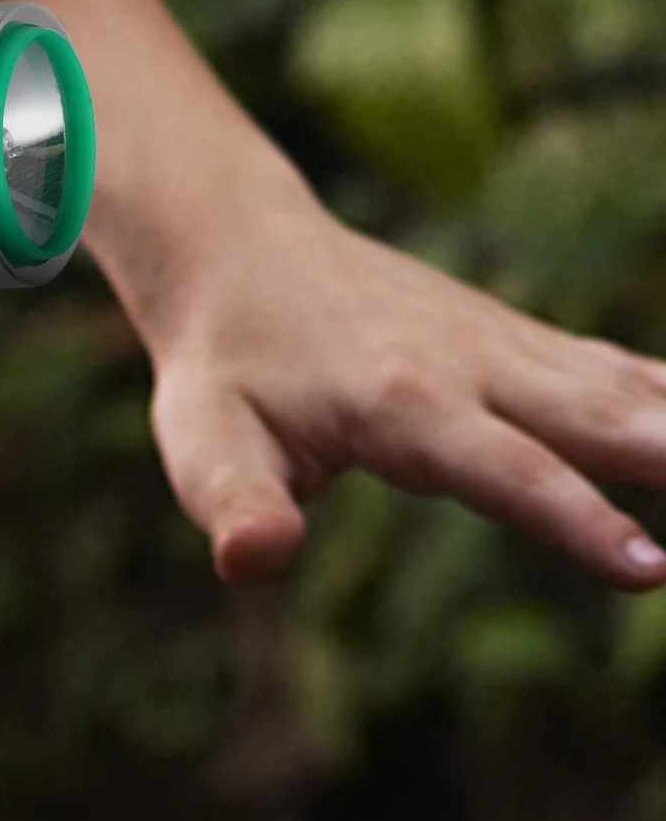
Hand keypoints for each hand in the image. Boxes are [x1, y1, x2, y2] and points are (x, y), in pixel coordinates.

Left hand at [117, 178, 665, 591]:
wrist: (241, 253)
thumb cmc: (222, 363)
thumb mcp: (199, 437)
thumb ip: (228, 501)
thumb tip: (252, 560)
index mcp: (399, 403)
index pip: (502, 468)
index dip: (572, 515)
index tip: (651, 567)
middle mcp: (472, 365)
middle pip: (603, 417)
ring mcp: (505, 345)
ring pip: (629, 387)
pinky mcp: (520, 341)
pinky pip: (619, 367)